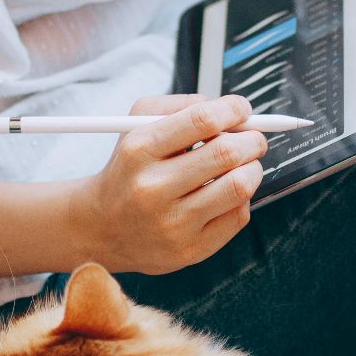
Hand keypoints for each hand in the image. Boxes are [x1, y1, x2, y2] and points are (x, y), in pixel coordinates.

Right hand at [71, 94, 265, 276]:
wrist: (102, 227)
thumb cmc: (130, 168)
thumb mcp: (138, 124)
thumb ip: (182, 106)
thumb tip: (231, 110)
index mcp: (140, 150)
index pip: (202, 119)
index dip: (233, 109)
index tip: (242, 109)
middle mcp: (153, 188)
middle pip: (227, 154)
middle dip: (252, 140)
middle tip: (253, 139)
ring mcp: (173, 223)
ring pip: (240, 187)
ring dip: (253, 169)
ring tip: (243, 166)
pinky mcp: (190, 250)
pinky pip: (238, 216)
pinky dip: (241, 199)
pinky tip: (225, 194)